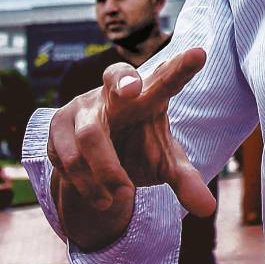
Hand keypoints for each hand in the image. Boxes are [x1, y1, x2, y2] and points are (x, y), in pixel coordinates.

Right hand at [47, 47, 214, 248]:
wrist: (97, 157)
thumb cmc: (140, 147)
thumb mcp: (165, 164)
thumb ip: (185, 181)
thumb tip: (208, 209)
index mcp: (150, 95)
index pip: (168, 79)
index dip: (181, 68)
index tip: (201, 54)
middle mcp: (115, 93)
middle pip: (117, 79)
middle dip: (124, 82)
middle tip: (133, 89)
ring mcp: (83, 106)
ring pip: (90, 136)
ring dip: (105, 171)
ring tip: (121, 197)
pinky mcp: (56, 125)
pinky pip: (66, 155)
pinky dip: (84, 181)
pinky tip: (98, 194)